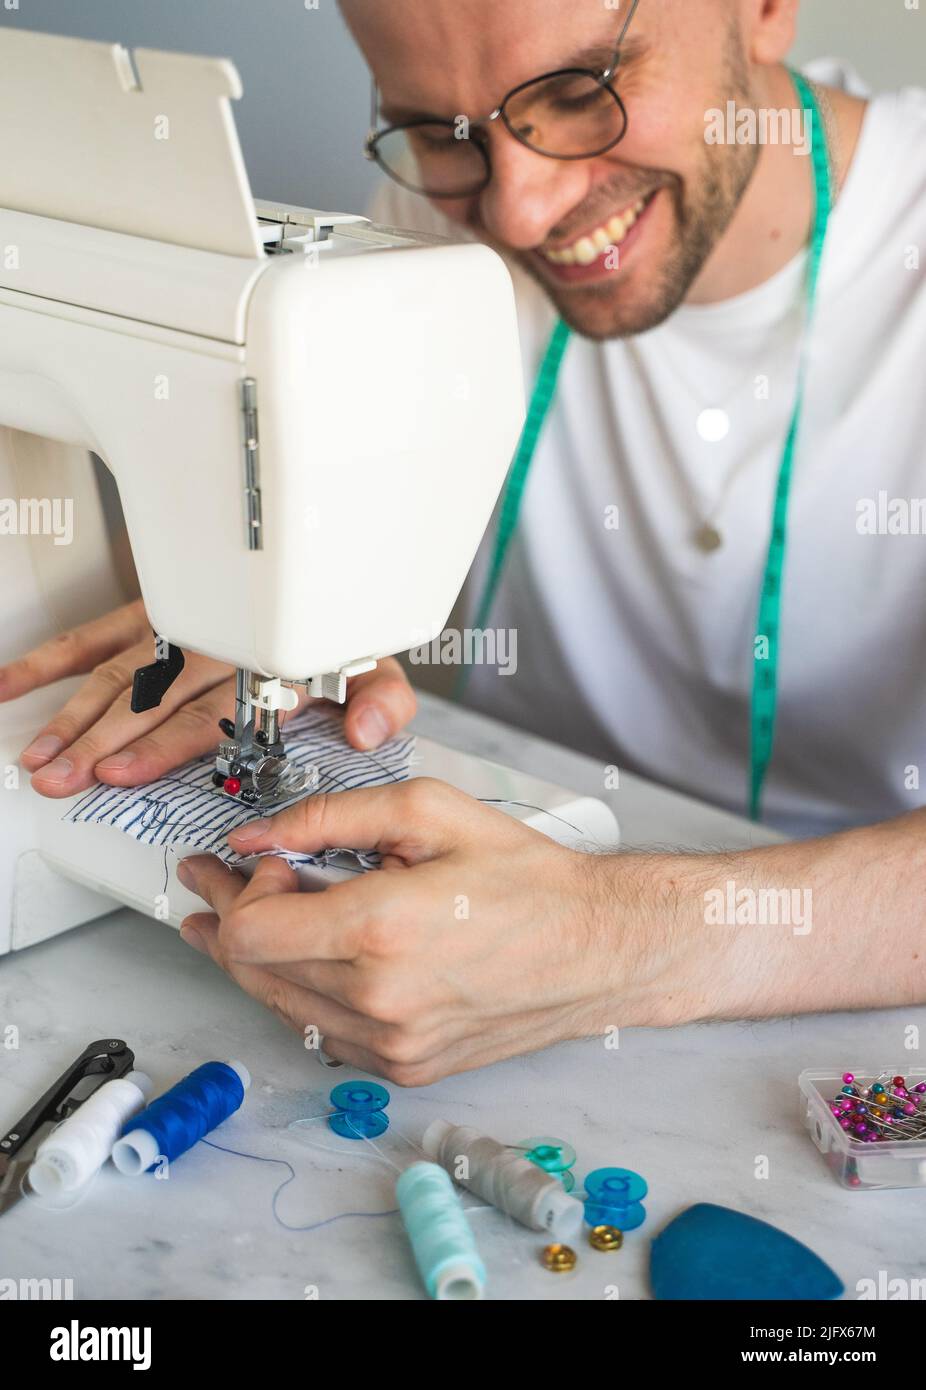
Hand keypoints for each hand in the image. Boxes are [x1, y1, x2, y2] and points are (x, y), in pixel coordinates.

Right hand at [2, 599, 415, 797]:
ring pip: (114, 673)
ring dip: (71, 714)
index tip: (119, 772)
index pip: (201, 715)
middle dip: (97, 742)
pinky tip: (14, 683)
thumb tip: (366, 730)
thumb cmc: (336, 636)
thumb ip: (381, 700)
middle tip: (60, 777)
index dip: (157, 746)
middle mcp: (211, 645)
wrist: (324, 575)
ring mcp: (175, 628)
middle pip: (145, 700)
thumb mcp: (375, 665)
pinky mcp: (152, 614)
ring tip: (39, 754)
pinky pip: (96, 635)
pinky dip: (52, 659)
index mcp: (259, 665)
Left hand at [175, 779, 628, 1084]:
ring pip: (281, 1007)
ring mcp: (391, 1043)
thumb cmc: (525, 878)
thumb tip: (257, 835)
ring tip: (257, 920)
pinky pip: (323, 1034)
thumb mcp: (429, 812)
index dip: (235, 892)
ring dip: (262, 960)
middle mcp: (378, 998)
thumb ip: (330, 817)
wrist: (595, 948)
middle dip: (229, 921)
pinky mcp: (406, 1066)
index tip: (252, 863)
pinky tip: (314, 961)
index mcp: (380, 931)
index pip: (251, 932)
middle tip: (221, 887)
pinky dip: (305, 995)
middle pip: (253, 972)